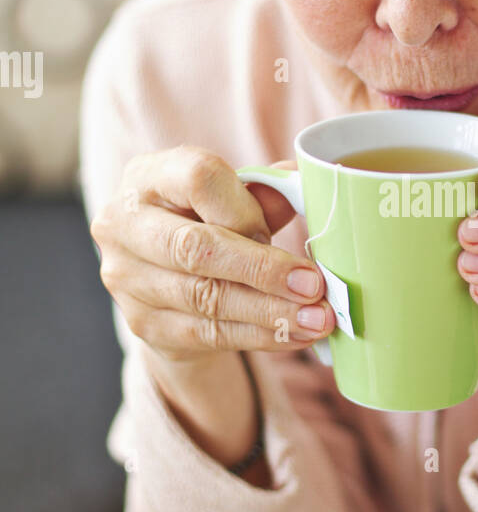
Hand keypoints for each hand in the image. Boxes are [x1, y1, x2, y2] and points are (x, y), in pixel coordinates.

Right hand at [89, 144, 335, 363]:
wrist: (161, 272)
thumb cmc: (204, 220)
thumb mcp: (228, 197)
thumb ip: (263, 194)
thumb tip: (304, 188)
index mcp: (148, 176)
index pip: (198, 179)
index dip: (244, 207)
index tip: (276, 231)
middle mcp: (125, 224)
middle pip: (195, 248)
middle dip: (262, 270)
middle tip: (314, 286)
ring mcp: (128, 278)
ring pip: (207, 297)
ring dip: (271, 312)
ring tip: (318, 318)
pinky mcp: (144, 324)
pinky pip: (209, 333)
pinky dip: (260, 335)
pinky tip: (296, 334)